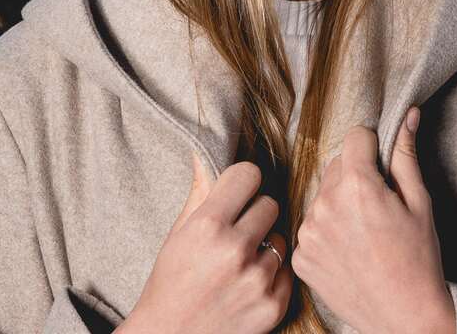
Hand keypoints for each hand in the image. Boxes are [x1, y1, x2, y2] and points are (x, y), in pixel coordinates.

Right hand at [117, 149, 294, 333]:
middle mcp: (235, 250)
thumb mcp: (177, 235)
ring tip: (240, 262)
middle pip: (269, 204)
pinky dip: (272, 275)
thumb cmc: (170, 284)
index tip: (237, 192)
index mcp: (207, 226)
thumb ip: (199, 193)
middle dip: (254, 214)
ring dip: (264, 246)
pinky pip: (287, 271)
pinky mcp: (274, 305)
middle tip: (237, 231)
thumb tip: (202, 152)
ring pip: (281, 238)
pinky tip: (248, 283)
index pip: (249, 176)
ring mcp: (258, 280)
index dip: (242, 183)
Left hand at [289, 106, 456, 333]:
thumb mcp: (420, 203)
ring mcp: (308, 233)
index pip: (355, 138)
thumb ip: (406, 155)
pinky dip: (327, 233)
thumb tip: (406, 114)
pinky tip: (350, 251)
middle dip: (356, 177)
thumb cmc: (420, 260)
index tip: (383, 167)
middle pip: (336, 167)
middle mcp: (325, 206)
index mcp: (357, 187)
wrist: (406, 316)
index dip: (373, 149)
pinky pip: (311, 228)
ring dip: (339, 205)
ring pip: (322, 197)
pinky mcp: (300, 256)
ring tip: (365, 234)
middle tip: (379, 207)